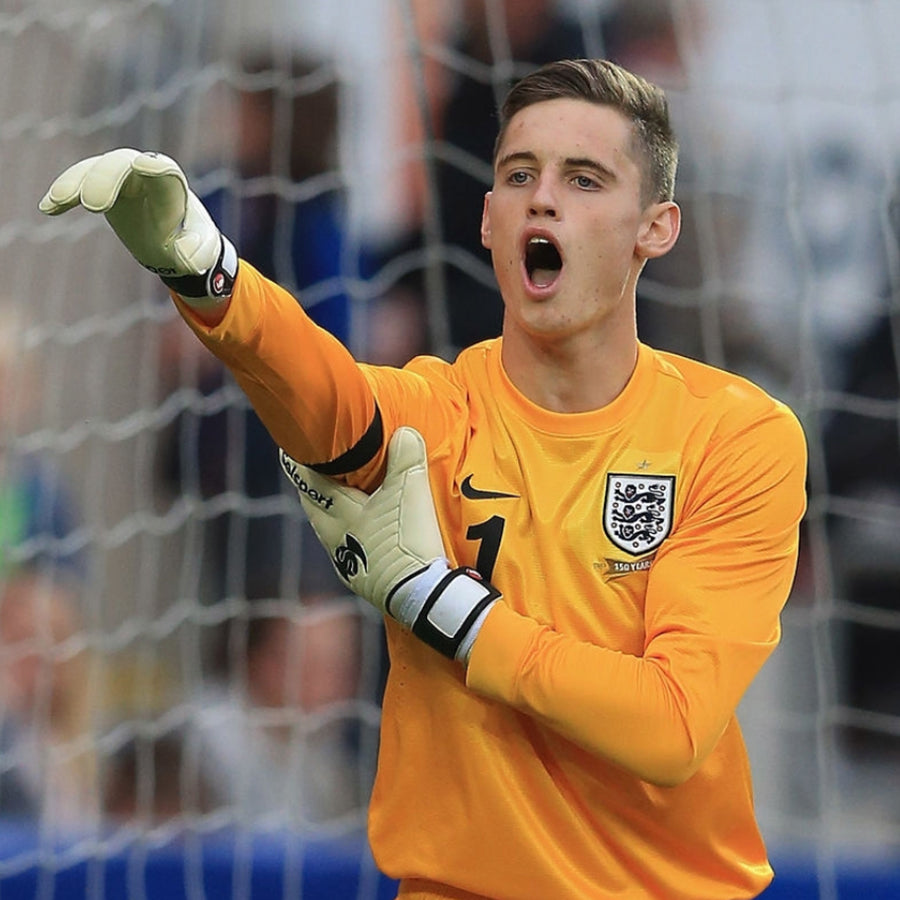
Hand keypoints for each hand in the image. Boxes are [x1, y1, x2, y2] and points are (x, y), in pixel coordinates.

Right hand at [39, 148, 236, 302]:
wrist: (177, 242)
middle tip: (92, 205)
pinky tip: (48, 208)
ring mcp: (120, 178)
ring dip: (74, 183)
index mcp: (172, 187)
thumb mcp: (201, 253)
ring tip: (58, 202)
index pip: (164, 170)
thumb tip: (183, 254)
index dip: (154, 168)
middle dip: (106, 178)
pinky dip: (64, 194)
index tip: (143, 167)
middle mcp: (145, 174)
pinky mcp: (102, 189)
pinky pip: (79, 185)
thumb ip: (197, 253)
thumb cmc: (193, 246)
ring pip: (94, 170)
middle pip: (122, 164)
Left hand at [282, 427, 499, 661]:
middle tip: (313, 474)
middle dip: (311, 491)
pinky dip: (349, 539)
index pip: (312, 483)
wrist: (417, 594)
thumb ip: (406, 456)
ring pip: (328, 534)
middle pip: (314, 510)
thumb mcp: (411, 490)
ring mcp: (346, 563)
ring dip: (329, 517)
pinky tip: (361, 539)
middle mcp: (335, 538)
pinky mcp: (362, 581)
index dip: (302, 465)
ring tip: (338, 504)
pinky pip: (347, 554)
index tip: (293, 449)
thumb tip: (405, 432)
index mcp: (340, 513)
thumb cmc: (407, 538)